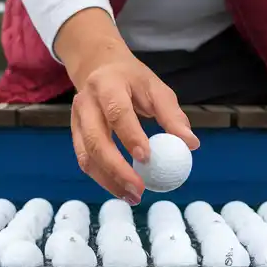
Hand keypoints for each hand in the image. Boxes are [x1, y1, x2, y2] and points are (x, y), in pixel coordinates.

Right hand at [57, 9, 199, 203]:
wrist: (100, 69)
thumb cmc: (133, 81)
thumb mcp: (156, 89)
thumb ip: (172, 115)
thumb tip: (191, 144)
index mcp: (108, 85)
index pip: (117, 112)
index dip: (130, 136)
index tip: (147, 158)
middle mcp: (86, 102)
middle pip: (95, 139)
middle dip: (116, 169)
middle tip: (139, 189)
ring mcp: (76, 120)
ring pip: (86, 156)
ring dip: (108, 180)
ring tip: (132, 197)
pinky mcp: (75, 135)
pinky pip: (85, 161)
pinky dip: (103, 178)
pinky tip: (121, 189)